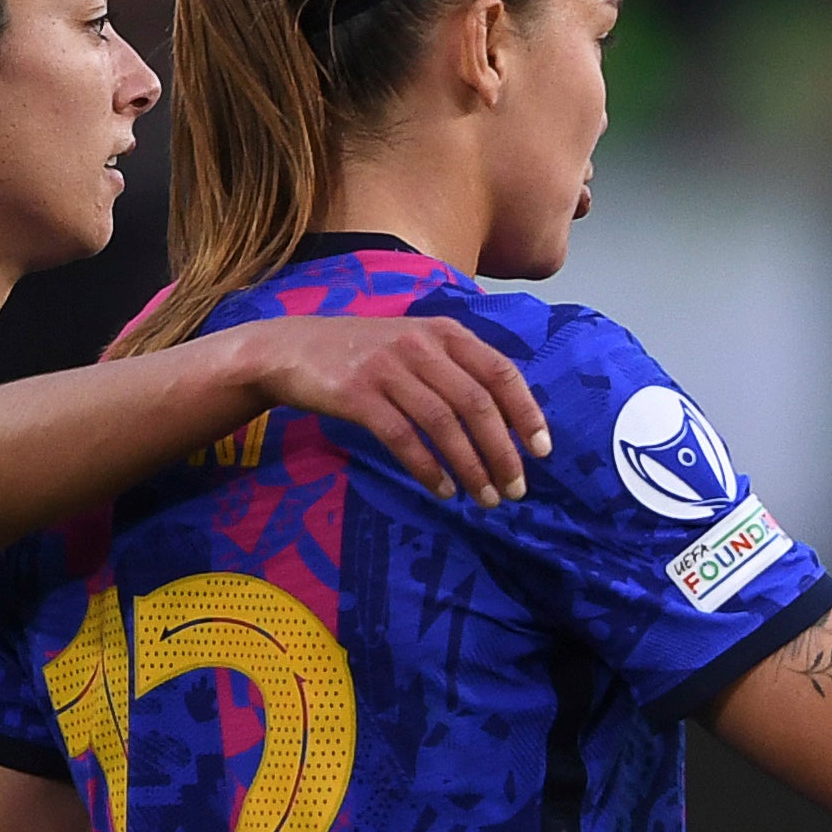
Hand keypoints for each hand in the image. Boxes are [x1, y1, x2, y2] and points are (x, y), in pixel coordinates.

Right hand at [224, 313, 550, 506]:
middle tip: (515, 490)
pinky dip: (428, 469)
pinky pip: (403, 438)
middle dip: (503, 453)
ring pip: (445, 425)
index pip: (501, 373)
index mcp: (444, 332)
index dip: (526, 414)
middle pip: (478, 404)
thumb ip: (456, 369)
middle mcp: (421, 345)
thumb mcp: (415, 344)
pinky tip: (442, 490)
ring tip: (485, 499)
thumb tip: (505, 420)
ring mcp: (389, 368)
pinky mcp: (358, 395)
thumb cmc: (362, 353)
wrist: (289, 348)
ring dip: (471, 468)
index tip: (542, 451)